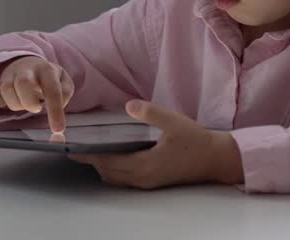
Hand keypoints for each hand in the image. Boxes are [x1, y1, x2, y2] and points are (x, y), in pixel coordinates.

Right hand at [0, 56, 74, 132]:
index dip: (55, 111)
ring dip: (16, 104)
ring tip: (24, 104)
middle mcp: (27, 71)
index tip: (58, 129)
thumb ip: (66, 91)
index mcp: (46, 70)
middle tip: (36, 108)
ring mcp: (10, 76)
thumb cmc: (46, 77)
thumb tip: (61, 102)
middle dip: (29, 102)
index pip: (52, 90)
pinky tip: (2, 102)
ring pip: (7, 90)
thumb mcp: (63, 80)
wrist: (27, 64)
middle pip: (23, 83)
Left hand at [69, 100, 243, 188]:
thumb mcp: (174, 122)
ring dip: (103, 167)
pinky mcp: (154, 181)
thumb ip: (150, 113)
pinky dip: (115, 170)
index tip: (72, 149)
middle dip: (92, 162)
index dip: (88, 156)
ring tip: (93, 152)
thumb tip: (129, 106)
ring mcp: (149, 182)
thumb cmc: (196, 140)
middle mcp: (143, 177)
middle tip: (77, 149)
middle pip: (108, 173)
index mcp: (144, 165)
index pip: (107, 162)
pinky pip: (126, 180)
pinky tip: (116, 158)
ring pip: (116, 179)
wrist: (217, 159)